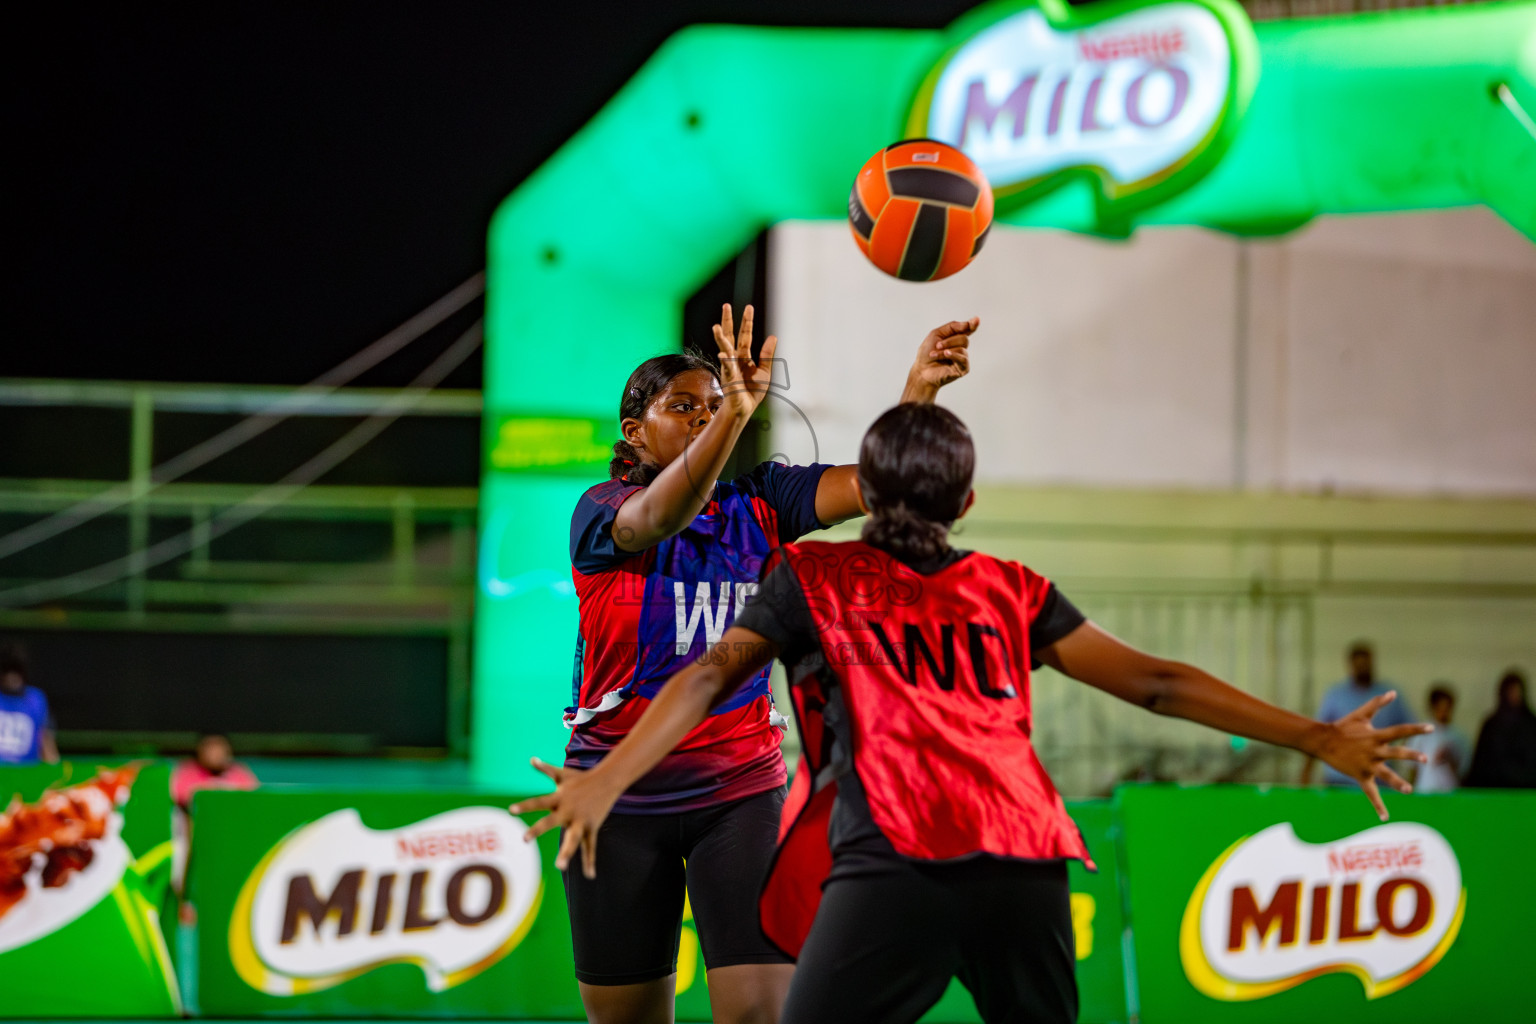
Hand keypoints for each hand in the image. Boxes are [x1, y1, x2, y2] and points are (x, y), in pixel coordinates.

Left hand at [508, 757, 620, 878]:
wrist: (608, 780)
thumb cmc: (582, 778)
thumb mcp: (563, 774)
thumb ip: (546, 769)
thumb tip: (532, 759)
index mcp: (559, 798)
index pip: (539, 802)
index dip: (525, 806)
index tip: (511, 810)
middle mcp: (568, 810)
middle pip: (550, 822)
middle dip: (538, 830)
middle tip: (524, 839)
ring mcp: (580, 821)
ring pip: (572, 838)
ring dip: (567, 852)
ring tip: (560, 866)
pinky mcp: (591, 828)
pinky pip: (590, 846)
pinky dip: (589, 861)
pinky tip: (589, 875)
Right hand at [714, 304, 776, 417]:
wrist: (745, 409)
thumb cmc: (752, 391)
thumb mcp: (765, 371)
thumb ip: (767, 354)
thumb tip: (773, 336)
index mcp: (743, 356)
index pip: (745, 335)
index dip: (747, 322)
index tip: (748, 307)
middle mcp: (734, 359)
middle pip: (731, 336)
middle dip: (728, 321)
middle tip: (726, 305)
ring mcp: (730, 367)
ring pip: (725, 349)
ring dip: (721, 338)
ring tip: (716, 327)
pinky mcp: (729, 379)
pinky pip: (727, 368)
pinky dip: (726, 361)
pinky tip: (723, 354)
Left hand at [903, 317, 976, 401]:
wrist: (921, 370)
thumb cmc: (927, 353)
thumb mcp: (937, 334)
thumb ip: (953, 326)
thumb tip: (968, 323)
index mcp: (955, 338)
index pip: (968, 330)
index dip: (973, 325)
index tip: (976, 319)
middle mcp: (961, 348)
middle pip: (963, 338)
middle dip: (949, 341)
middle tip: (937, 346)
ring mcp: (962, 358)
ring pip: (962, 348)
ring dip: (946, 349)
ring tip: (934, 354)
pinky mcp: (963, 368)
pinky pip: (963, 358)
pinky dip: (953, 355)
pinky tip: (946, 355)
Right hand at [1312, 692, 1432, 820]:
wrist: (1322, 741)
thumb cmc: (1343, 726)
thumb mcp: (1361, 714)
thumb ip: (1377, 704)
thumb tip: (1393, 692)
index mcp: (1375, 735)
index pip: (1400, 731)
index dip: (1416, 728)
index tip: (1431, 727)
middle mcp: (1373, 750)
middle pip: (1395, 753)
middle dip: (1410, 755)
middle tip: (1424, 758)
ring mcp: (1367, 764)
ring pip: (1385, 775)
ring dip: (1397, 782)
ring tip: (1409, 789)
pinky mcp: (1361, 776)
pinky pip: (1371, 793)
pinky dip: (1378, 805)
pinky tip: (1385, 817)